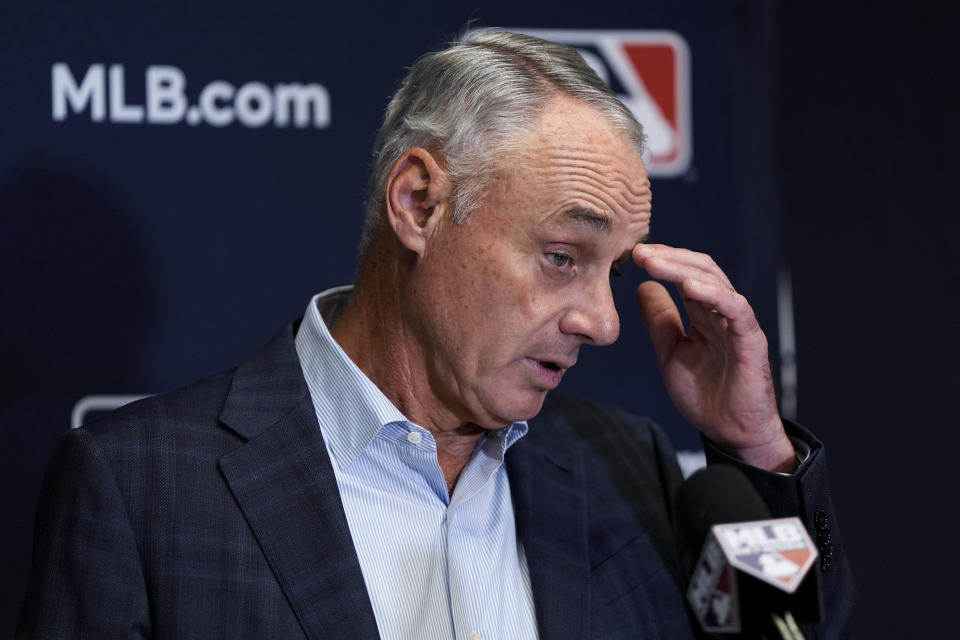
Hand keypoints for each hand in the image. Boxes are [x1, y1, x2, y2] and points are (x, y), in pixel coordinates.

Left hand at [632, 244, 794, 471]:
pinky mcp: (751, 341)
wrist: (731, 432)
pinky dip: (714, 293)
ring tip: (656, 263)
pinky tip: (689, 286)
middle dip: (669, 258)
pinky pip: (737, 309)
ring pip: (716, 283)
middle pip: (700, 270)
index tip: (632, 255)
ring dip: (684, 269)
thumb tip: (642, 287)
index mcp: (704, 314)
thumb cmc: (706, 394)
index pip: (685, 274)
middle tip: (640, 253)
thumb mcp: (670, 352)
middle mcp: (722, 314)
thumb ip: (659, 321)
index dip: (662, 261)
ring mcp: (738, 325)